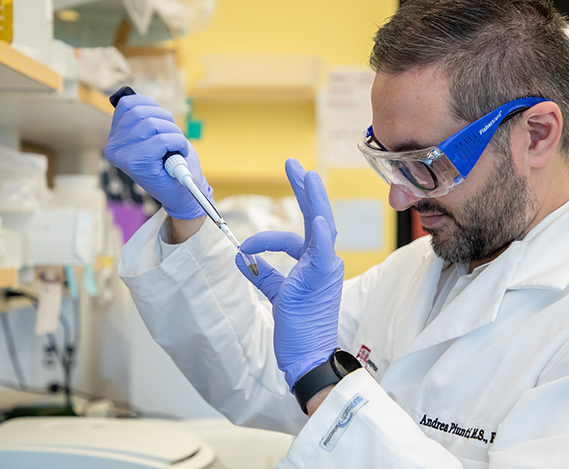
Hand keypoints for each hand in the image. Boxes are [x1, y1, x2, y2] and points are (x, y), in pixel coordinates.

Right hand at [105, 93, 211, 219]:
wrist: (182, 193)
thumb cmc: (171, 161)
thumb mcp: (154, 134)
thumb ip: (140, 117)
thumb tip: (128, 92)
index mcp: (115, 138)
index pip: (127, 103)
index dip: (152, 106)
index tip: (162, 122)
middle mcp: (113, 146)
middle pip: (141, 111)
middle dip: (166, 120)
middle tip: (173, 137)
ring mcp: (123, 156)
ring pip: (153, 124)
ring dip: (174, 133)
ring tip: (176, 147)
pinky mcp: (137, 164)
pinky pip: (163, 139)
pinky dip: (178, 143)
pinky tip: (179, 153)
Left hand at [235, 159, 342, 390]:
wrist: (307, 355)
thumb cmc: (297, 328)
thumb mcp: (278, 294)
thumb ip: (263, 274)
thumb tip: (243, 258)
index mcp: (316, 265)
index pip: (297, 236)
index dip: (269, 235)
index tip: (246, 245)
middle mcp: (325, 262)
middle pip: (317, 217)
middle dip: (304, 189)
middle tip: (293, 165)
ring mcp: (326, 269)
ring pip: (322, 226)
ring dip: (313, 199)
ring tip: (306, 174)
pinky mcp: (320, 279)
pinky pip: (323, 251)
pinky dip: (320, 232)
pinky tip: (317, 216)